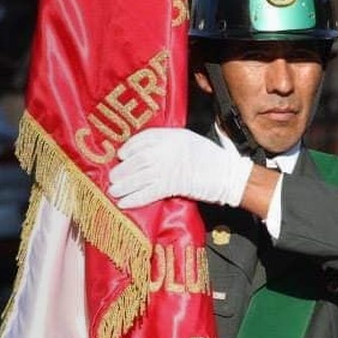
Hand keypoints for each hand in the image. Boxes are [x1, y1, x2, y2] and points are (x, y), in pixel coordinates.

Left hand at [108, 128, 253, 208]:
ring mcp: (168, 167)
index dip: (129, 148)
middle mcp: (167, 149)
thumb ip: (168, 143)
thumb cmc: (209, 157)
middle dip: (123, 170)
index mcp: (172, 135)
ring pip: (139, 177)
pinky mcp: (171, 185)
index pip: (143, 139)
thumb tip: (146, 153)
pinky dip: (134, 198)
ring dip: (124, 186)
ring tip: (113, 191)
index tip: (121, 155)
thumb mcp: (187, 140)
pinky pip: (148, 192)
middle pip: (137, 159)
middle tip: (112, 177)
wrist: (226, 174)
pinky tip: (124, 203)